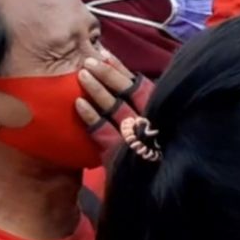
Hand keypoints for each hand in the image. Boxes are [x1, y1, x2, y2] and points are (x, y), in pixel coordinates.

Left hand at [74, 51, 150, 165]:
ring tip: (82, 74)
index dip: (122, 70)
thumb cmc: (159, 155)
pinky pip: (103, 131)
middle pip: (127, 93)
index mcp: (158, 113)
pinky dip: (91, 116)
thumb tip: (124, 84)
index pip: (139, 86)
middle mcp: (148, 122)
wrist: (161, 185)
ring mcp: (133, 137)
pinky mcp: (119, 153)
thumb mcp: (161, 125)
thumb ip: (148, 106)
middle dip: (108, 75)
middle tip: (89, 60)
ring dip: (98, 89)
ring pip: (115, 108)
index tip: (107, 55)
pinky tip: (78, 103)